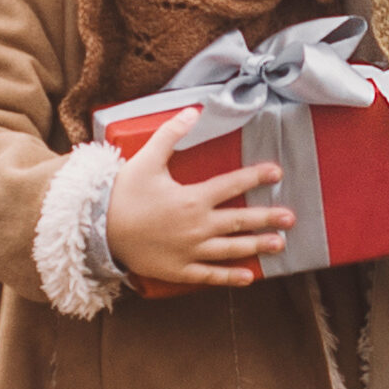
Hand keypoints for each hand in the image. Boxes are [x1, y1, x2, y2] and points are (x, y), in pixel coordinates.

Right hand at [103, 147, 293, 295]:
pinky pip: (210, 275)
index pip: (232, 185)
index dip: (256, 177)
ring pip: (231, 249)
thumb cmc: (123, 193)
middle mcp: (197, 226)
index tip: (277, 172)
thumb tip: (194, 110)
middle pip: (240, 221)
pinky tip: (249, 277)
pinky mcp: (179, 270)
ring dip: (257, 246)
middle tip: (290, 218)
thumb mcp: (147, 159)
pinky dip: (230, 277)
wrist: (98, 229)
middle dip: (268, 218)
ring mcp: (190, 251)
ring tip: (279, 244)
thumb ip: (171, 134)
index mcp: (192, 198)